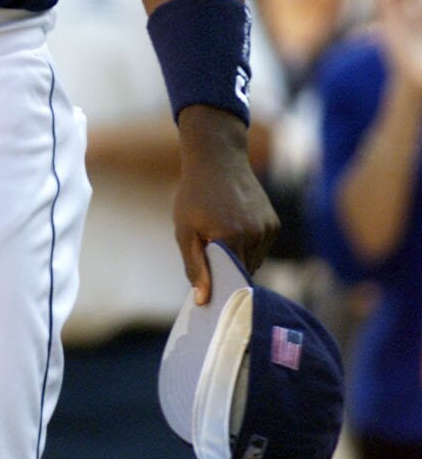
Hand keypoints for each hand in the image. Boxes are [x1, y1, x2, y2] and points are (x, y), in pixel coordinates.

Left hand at [174, 107, 279, 302]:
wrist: (217, 159)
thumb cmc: (194, 194)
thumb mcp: (185, 230)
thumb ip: (195, 266)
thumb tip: (203, 299)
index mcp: (231, 237)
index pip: (231, 281)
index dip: (220, 286)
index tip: (210, 289)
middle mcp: (255, 235)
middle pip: (243, 273)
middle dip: (227, 271)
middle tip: (210, 254)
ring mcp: (267, 229)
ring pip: (253, 262)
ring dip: (238, 258)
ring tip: (221, 235)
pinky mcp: (274, 224)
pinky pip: (261, 248)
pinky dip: (249, 246)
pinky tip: (234, 227)